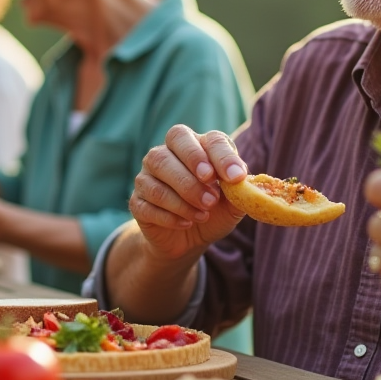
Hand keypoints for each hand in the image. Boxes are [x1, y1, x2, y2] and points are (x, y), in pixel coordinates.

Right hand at [127, 125, 246, 262]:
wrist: (189, 239)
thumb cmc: (213, 212)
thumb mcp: (233, 204)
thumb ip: (239, 190)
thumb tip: (243, 180)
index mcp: (198, 146)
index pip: (209, 139)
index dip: (222, 156)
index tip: (235, 177)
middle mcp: (168, 153)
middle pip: (174, 143)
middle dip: (194, 168)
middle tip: (212, 195)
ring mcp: (148, 175)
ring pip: (158, 176)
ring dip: (184, 198)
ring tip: (203, 214)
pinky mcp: (137, 201)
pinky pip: (147, 204)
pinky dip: (170, 216)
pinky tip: (186, 223)